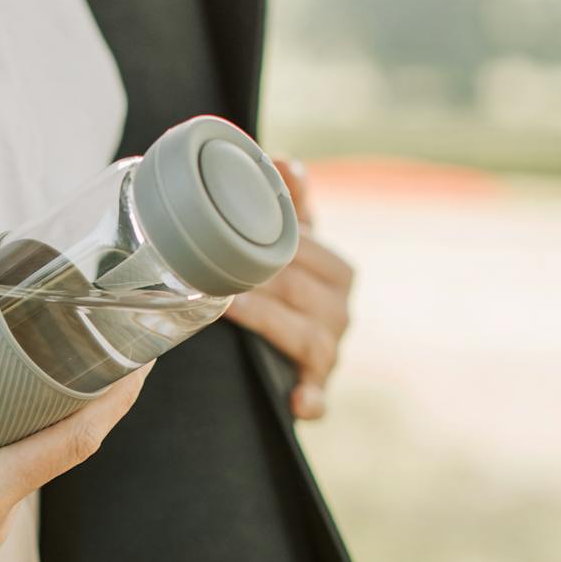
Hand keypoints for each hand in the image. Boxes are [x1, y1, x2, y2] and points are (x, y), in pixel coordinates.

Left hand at [224, 156, 353, 421]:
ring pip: (310, 337)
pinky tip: (297, 402)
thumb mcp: (288, 242)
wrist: (279, 346)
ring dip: (270, 322)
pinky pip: (321, 398)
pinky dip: (312, 400)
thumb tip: (284, 159)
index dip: (281, 244)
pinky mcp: (317, 390)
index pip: (315, 253)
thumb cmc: (283, 283)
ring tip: (229, 307)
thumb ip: (289, 204)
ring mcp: (330, 352)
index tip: (243, 235)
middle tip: (220, 267)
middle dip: (266, 279)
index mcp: (337, 272)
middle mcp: (340, 312)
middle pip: (308, 293)